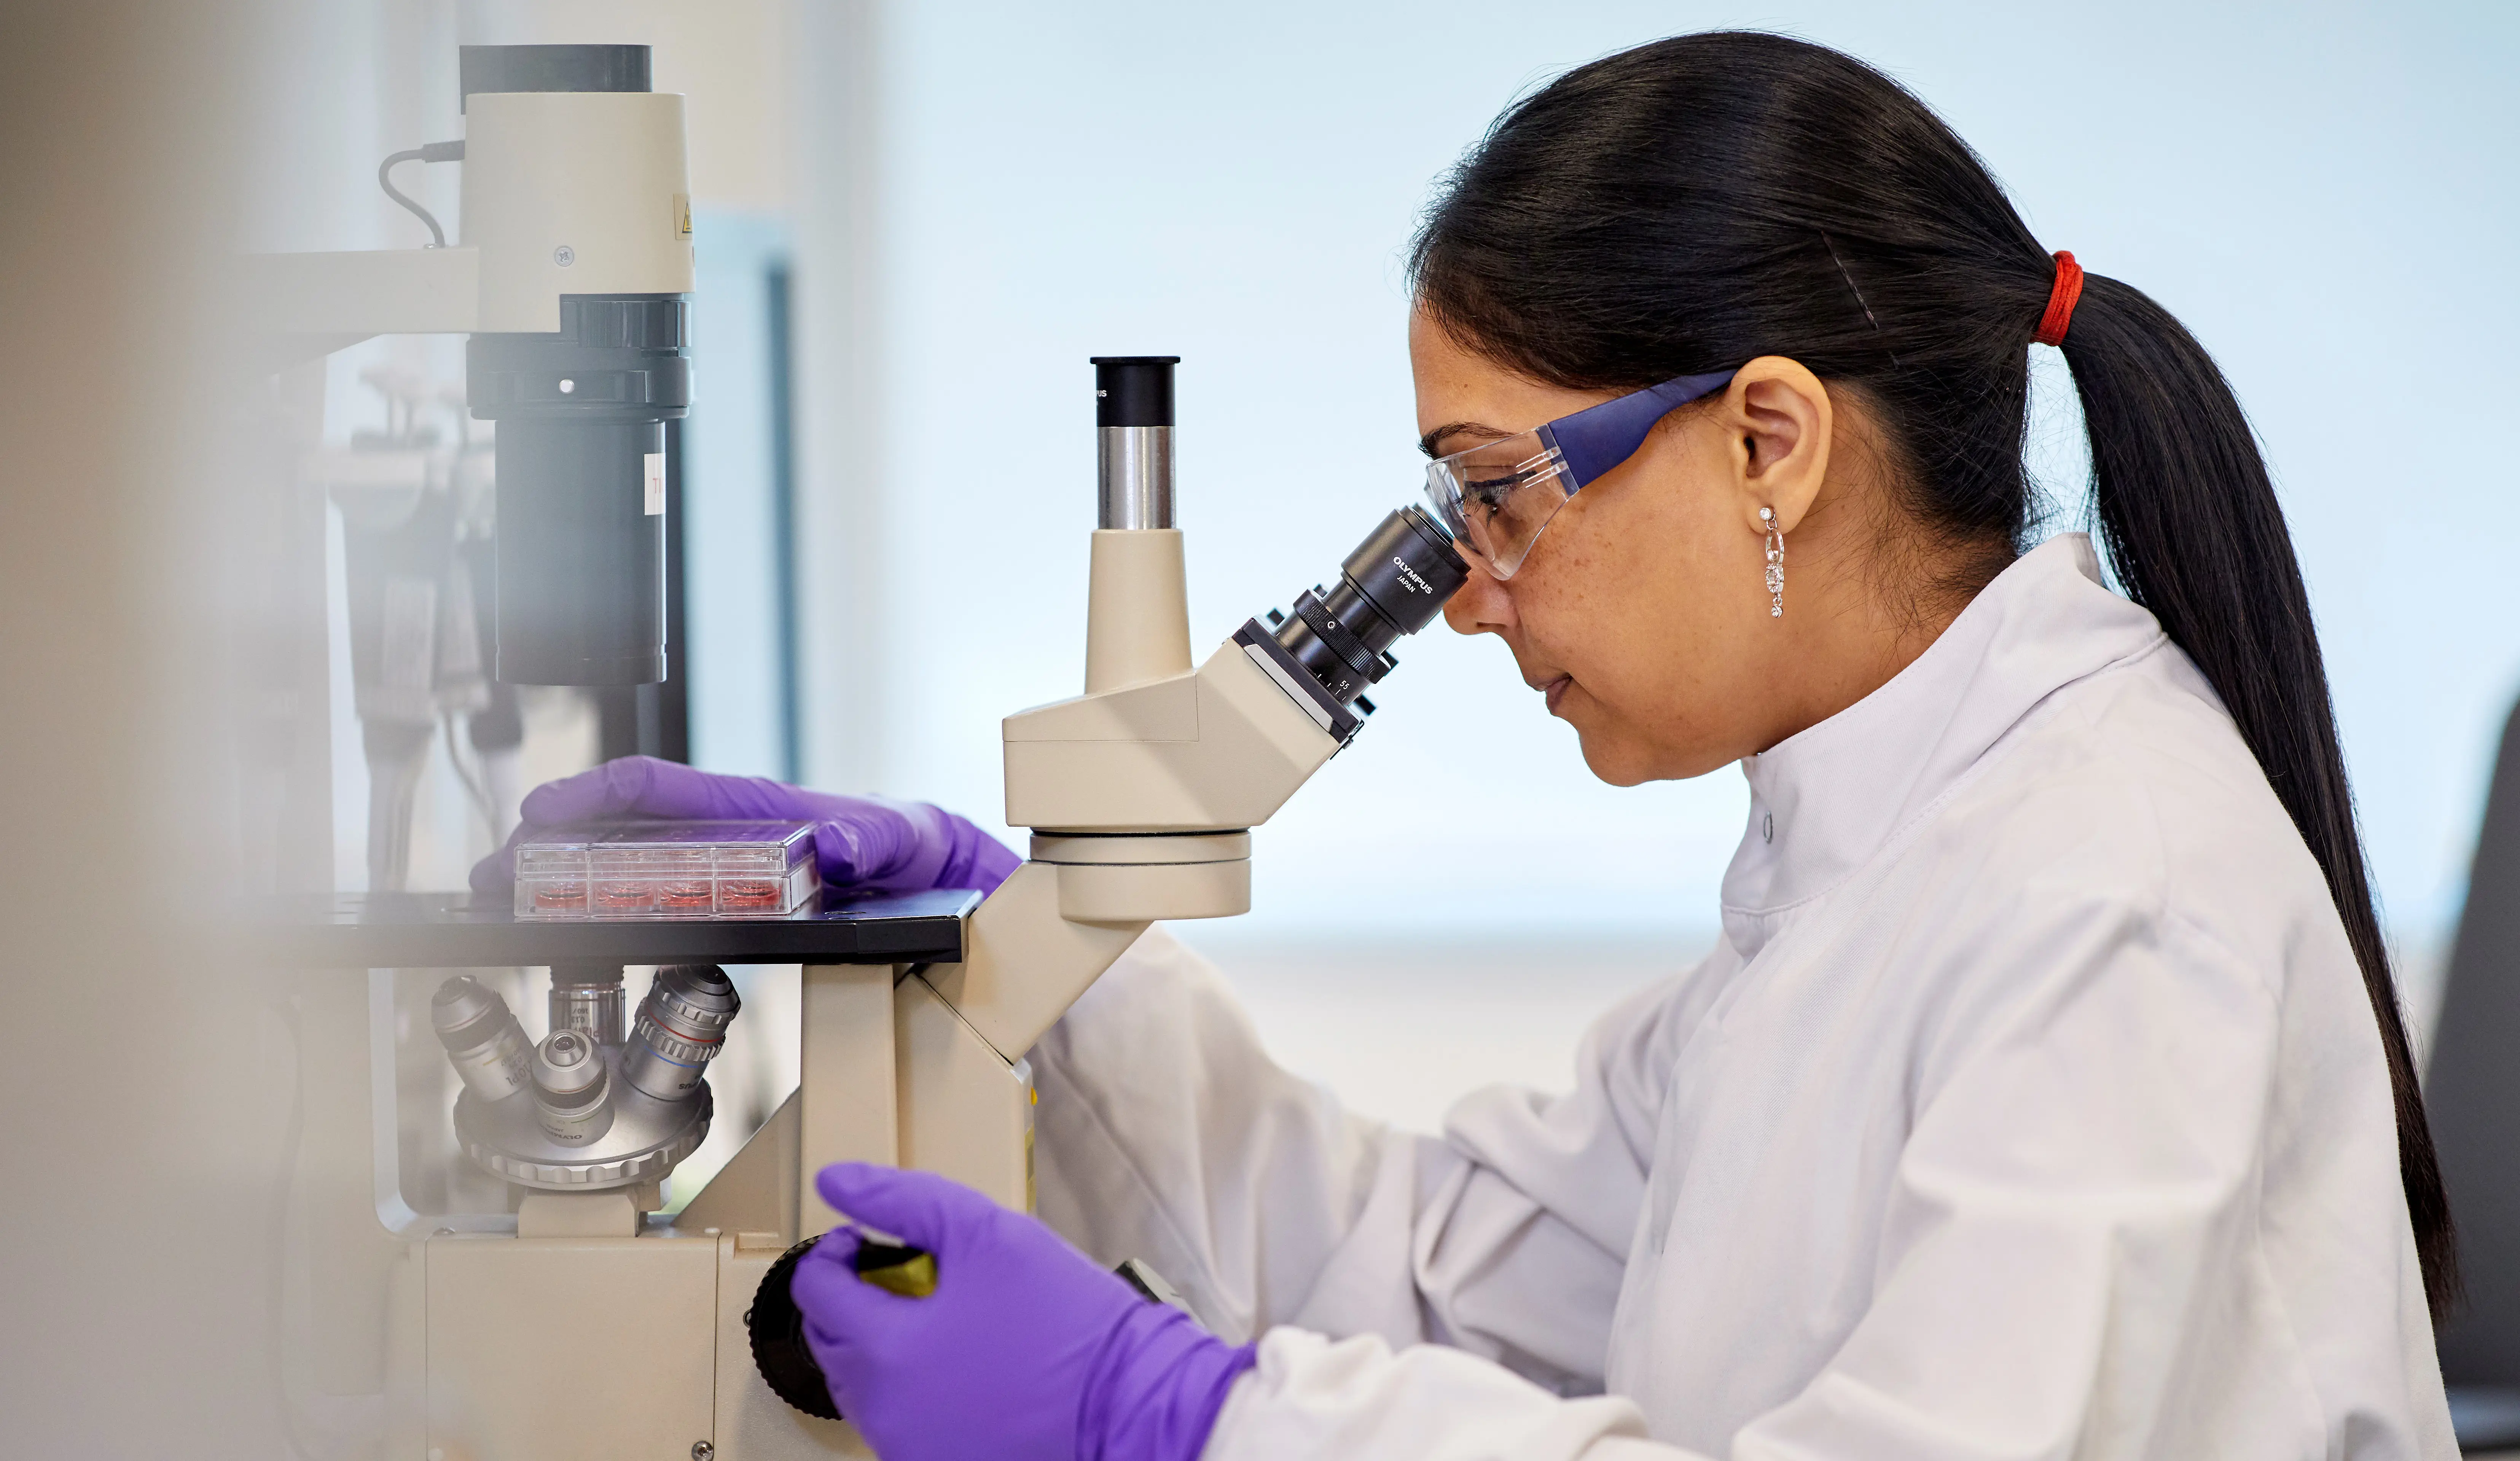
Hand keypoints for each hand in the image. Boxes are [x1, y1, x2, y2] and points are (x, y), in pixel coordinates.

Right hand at [468, 756, 1020, 897]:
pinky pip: (657, 908)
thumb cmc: (913, 846)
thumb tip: (833, 839)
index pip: (661, 788)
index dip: (596, 793)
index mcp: (755, 808)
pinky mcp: (730, 910)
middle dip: (550, 847)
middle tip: (496, 876)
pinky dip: (604, 918)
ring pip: (626, 871)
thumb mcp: (901, 836)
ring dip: (561, 887)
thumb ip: (873, 834)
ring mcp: (722, 874)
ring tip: (506, 909)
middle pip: (621, 831)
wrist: (938, 881)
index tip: (544, 809)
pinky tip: (567, 939)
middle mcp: (727, 836)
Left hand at [791, 1163, 1254, 1460]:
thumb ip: (902, 1200)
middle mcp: (882, 1410)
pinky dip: (909, 1386)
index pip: (815, 1290)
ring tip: (938, 1317)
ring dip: (878, 1344)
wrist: (1130, 1402)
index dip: (835, 1250)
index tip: (864, 1237)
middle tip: (901, 1274)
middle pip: (829, 1341)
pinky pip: (898, 1419)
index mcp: (884, 1350)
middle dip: (851, 1299)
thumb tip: (835, 1181)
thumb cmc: (1066, 1319)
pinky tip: (958, 1363)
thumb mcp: (986, 1233)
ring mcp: (908, 1446)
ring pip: (861, 1385)